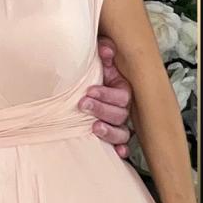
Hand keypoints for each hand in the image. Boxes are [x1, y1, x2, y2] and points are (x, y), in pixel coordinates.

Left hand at [78, 35, 132, 156]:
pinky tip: (116, 153)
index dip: (107, 94)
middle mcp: (122, 107)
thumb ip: (104, 51)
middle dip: (102, 110)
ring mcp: (117, 123)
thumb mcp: (97, 58)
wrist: (80, 79)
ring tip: (95, 128)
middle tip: (83, 105)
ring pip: (122, 132)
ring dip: (110, 132)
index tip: (89, 91)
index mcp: (121, 88)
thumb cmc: (90, 69)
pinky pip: (120, 145)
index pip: (121, 95)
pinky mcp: (110, 135)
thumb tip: (105, 50)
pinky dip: (120, 150)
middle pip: (120, 114)